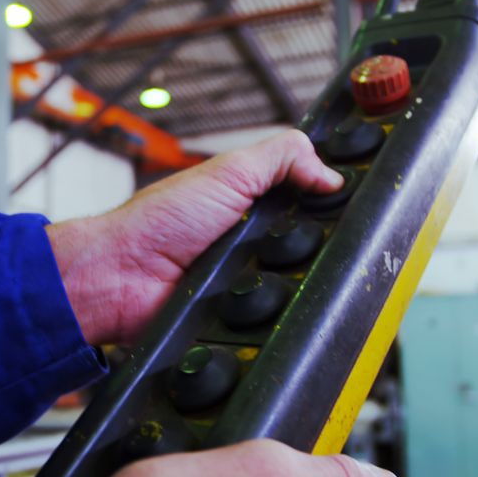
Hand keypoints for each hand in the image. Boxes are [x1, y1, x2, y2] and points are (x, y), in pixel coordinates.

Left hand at [47, 130, 342, 346]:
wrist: (121, 278)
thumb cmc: (157, 222)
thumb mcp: (227, 171)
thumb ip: (281, 157)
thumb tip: (331, 172)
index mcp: (255, 202)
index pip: (311, 198)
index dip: (331, 199)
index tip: (356, 198)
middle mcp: (256, 240)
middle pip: (315, 245)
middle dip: (319, 243)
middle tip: (314, 237)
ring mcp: (251, 280)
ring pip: (302, 283)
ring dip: (297, 278)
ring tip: (283, 268)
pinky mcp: (245, 317)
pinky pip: (278, 318)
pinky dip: (278, 311)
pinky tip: (273, 301)